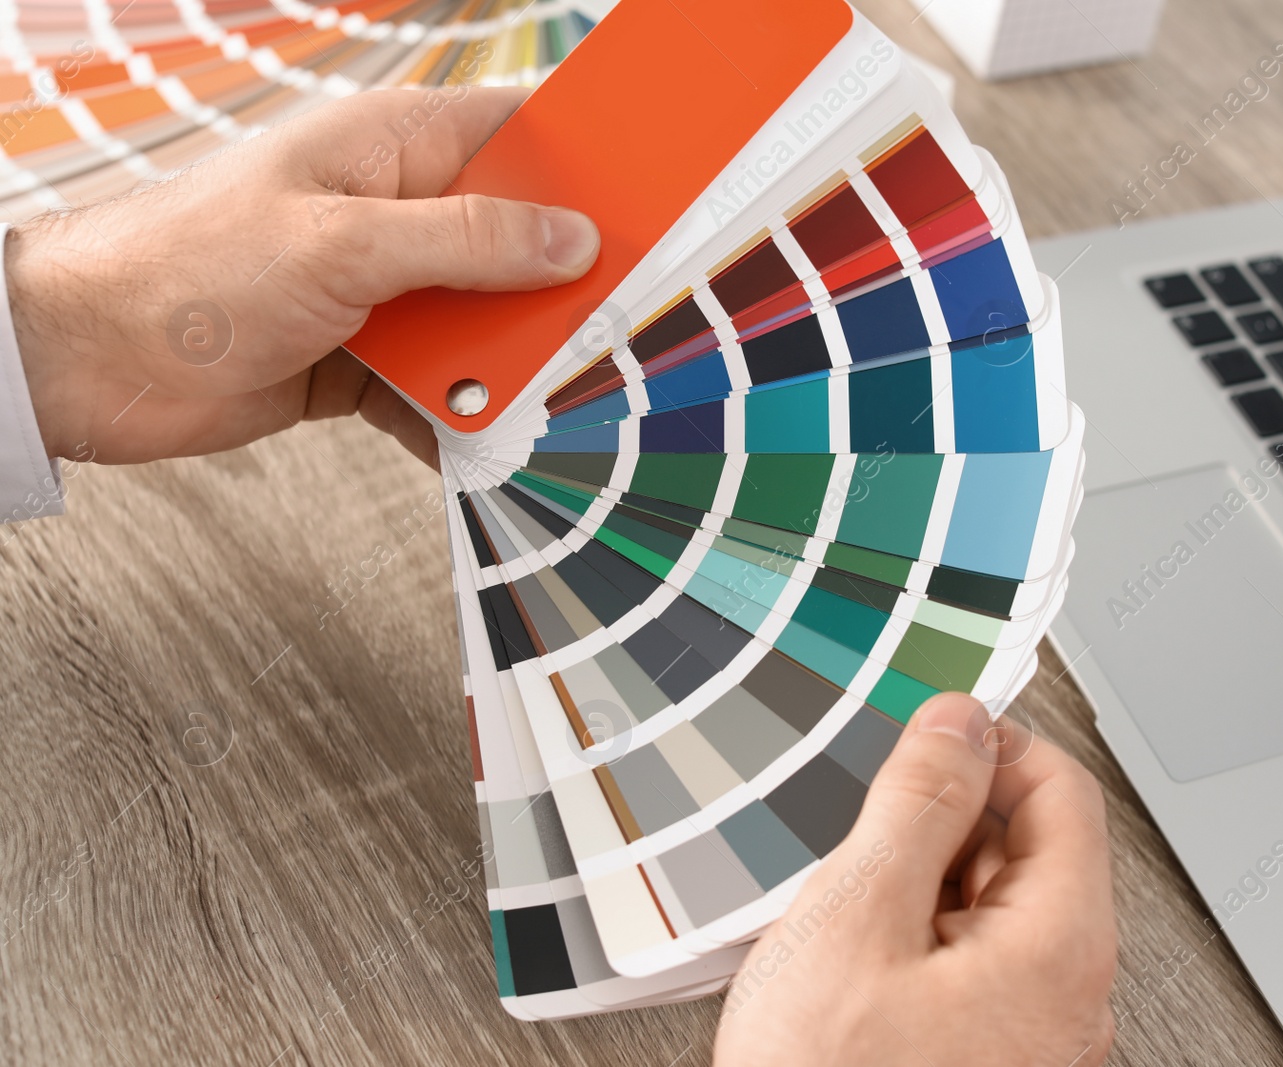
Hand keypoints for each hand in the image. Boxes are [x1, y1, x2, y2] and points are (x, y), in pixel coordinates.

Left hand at [7, 86, 599, 467]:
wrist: (89, 363)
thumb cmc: (194, 267)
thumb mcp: (347, 243)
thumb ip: (468, 239)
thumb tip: (574, 239)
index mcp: (397, 148)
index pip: (521, 132)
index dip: (593, 156)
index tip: (661, 189)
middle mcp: (401, 215)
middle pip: (523, 240)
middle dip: (572, 283)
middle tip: (631, 318)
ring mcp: (388, 290)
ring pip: (491, 322)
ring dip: (521, 362)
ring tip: (565, 395)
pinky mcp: (370, 361)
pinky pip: (445, 389)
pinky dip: (469, 419)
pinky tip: (496, 446)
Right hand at [713, 693, 1117, 1066]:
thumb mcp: (858, 915)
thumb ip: (918, 803)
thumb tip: (958, 724)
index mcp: (1059, 948)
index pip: (1065, 792)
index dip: (996, 744)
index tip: (933, 730)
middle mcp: (1066, 995)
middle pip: (1031, 848)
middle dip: (946, 820)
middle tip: (865, 829)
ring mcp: (1029, 1033)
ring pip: (992, 906)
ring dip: (922, 881)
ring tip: (846, 910)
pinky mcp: (987, 1057)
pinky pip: (969, 963)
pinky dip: (914, 938)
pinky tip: (852, 959)